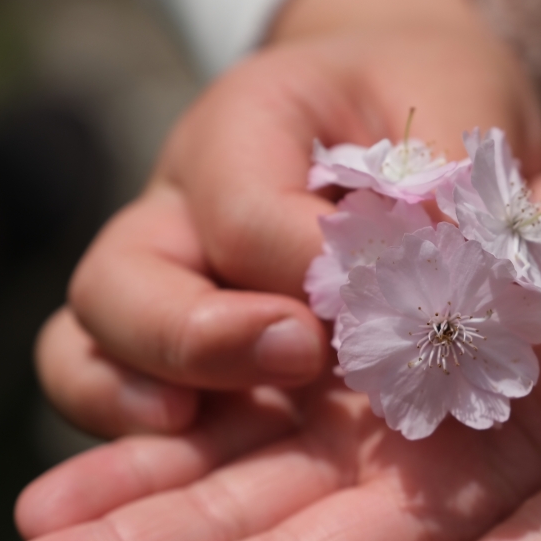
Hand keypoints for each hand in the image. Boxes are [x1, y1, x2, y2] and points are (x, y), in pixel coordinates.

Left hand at [0, 156, 540, 540]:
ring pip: (245, 442)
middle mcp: (412, 463)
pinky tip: (120, 397)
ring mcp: (391, 386)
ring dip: (138, 479)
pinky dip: (200, 374)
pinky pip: (277, 347)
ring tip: (31, 516)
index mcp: (472, 517)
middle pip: (254, 518)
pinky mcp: (387, 310)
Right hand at [38, 0, 540, 436]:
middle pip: (123, 278)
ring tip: (201, 422)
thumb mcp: (449, 99)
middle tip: (303, 356)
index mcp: (244, 122)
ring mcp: (165, 271)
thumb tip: (440, 267)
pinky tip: (200, 442)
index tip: (388, 297)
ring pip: (90, 339)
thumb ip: (446, 179)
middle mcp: (180, 199)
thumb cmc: (415, 98)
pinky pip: (109, 383)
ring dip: (144, 388)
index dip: (310, 268)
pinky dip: (133, 419)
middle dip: (200, 336)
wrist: (391, 103)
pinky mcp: (175, 335)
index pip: (246, 213)